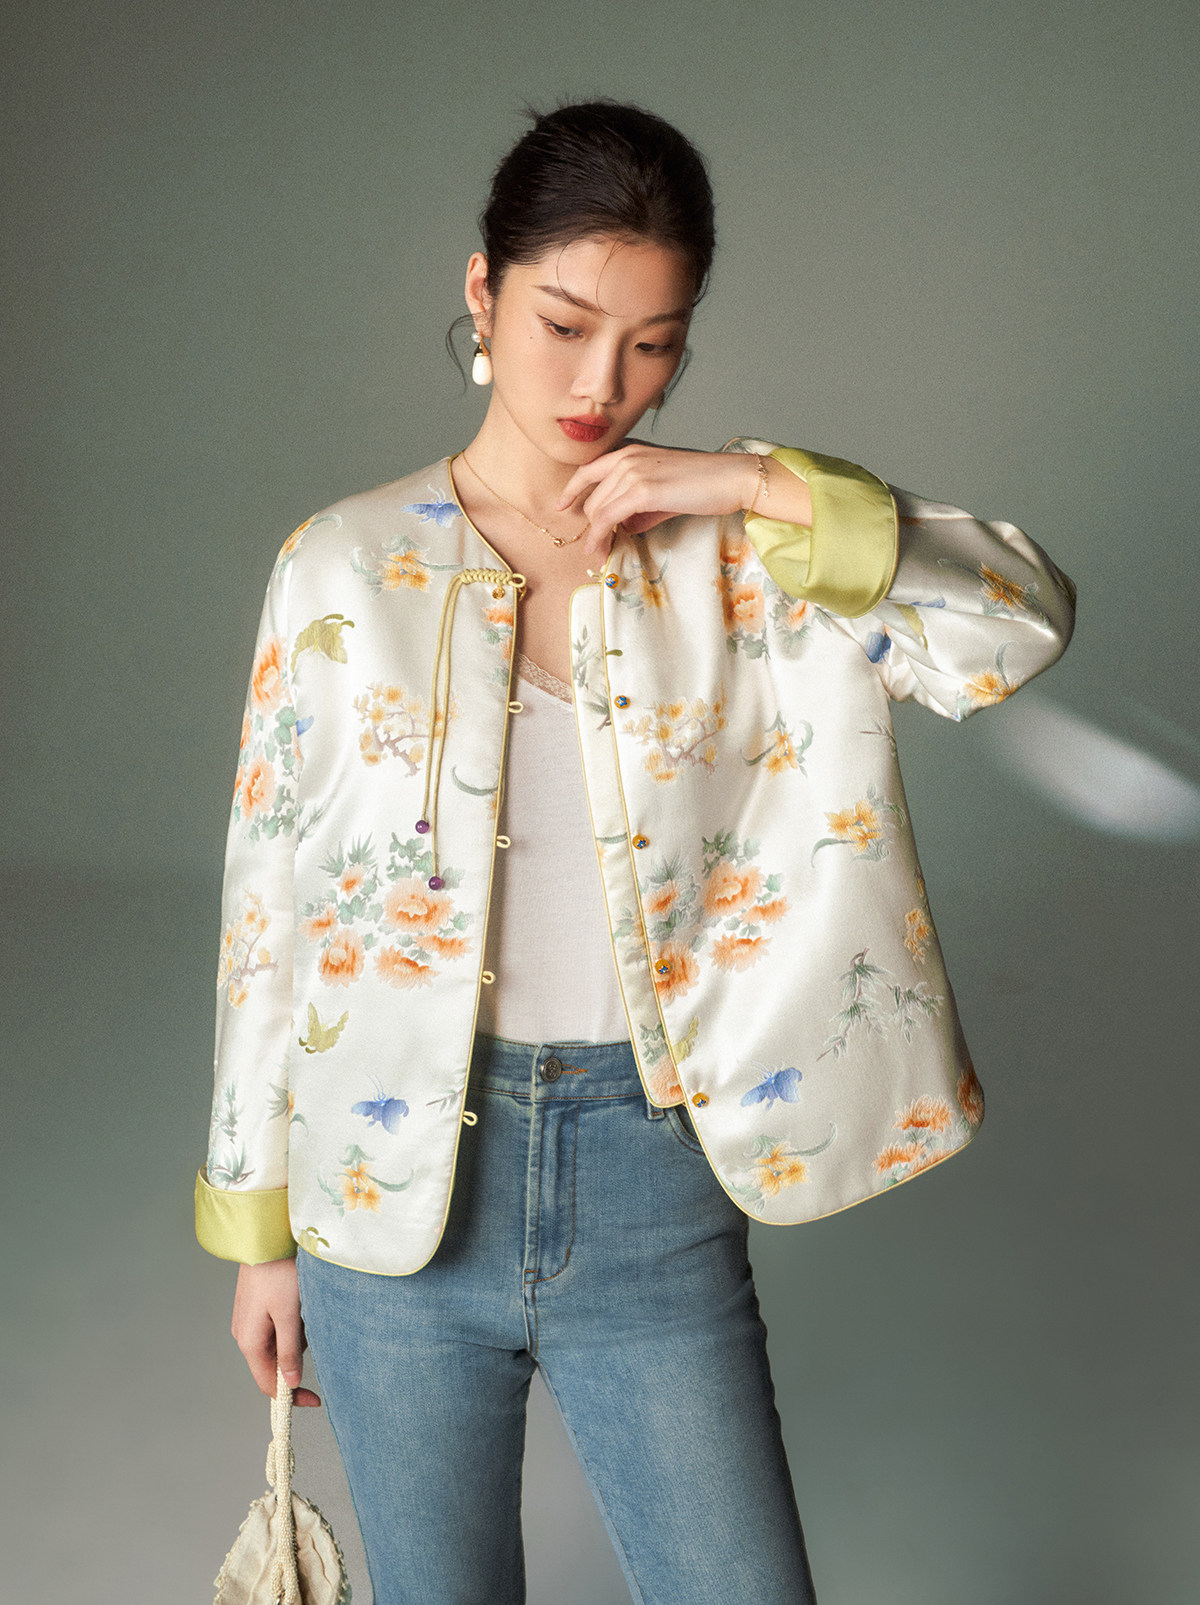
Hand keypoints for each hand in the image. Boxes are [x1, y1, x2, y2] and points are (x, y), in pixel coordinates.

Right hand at [231, 1258, 321, 1405]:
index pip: (268, 1385)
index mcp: (250, 1343)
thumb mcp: (289, 1315)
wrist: (266, 1238)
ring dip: (297, 1332)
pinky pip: (278, 1326)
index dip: (292, 1395)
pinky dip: (292, 1320)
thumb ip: (289, 1352)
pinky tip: (297, 1298)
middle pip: (275, 1363)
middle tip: (309, 1325)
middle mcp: (244, 1335)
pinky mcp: (256, 1308)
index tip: (316, 1399)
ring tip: (302, 1304)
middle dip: (298, 1353)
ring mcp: (249, 1321)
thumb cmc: (278, 1273)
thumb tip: (290, 1383)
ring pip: (279, 1343)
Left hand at [557, 443, 758, 557]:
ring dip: (595, 537)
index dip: (572, 490)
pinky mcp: (641, 491)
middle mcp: (627, 458)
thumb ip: (638, 507)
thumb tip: (621, 528)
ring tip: (600, 554)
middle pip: (592, 497)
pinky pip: (608, 518)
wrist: (729, 478)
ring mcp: (633, 472)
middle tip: (594, 548)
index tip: (563, 505)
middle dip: (589, 525)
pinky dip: (599, 536)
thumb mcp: (663, 492)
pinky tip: (599, 549)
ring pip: (597, 510)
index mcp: (630, 452)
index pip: (589, 469)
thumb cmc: (702, 484)